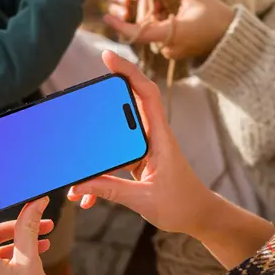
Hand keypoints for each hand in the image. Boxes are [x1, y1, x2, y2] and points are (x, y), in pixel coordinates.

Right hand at [67, 50, 215, 234]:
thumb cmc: (181, 206)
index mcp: (160, 138)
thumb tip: (80, 185)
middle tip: (82, 92)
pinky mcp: (139, 162)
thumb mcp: (143, 200)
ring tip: (75, 152)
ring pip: (116, 134)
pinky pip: (114, 158)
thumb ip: (110, 191)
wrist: (199, 217)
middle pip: (128, 105)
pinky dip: (99, 173)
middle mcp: (153, 137)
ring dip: (95, 145)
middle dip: (104, 97)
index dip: (128, 71)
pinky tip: (86, 195)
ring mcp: (145, 149)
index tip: (108, 57)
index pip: (146, 94)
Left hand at [103, 0, 234, 60]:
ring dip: (153, 16)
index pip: (138, 33)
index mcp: (170, 34)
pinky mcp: (175, 51)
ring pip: (152, 31)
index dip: (119, 26)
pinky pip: (161, 36)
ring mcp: (171, 51)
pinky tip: (169, 11)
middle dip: (144, 10)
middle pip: (144, 28)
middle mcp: (167, 47)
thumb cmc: (215, 14)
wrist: (231, 36)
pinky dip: (160, 22)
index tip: (106, 16)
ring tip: (164, 1)